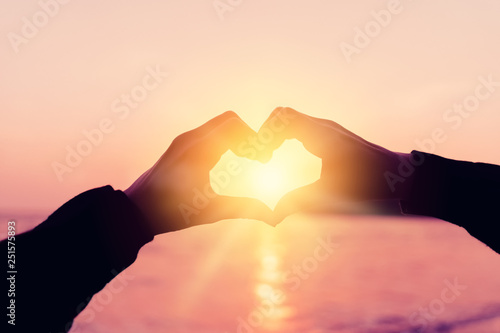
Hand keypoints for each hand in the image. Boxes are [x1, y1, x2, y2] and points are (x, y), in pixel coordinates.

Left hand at [125, 111, 272, 234]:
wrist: (136, 210)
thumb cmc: (172, 211)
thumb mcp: (211, 212)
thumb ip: (244, 209)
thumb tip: (273, 217)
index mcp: (199, 150)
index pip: (235, 126)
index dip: (254, 140)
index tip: (261, 161)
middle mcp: (191, 138)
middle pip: (230, 119)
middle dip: (247, 135)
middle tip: (255, 158)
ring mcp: (184, 140)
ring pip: (219, 124)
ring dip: (236, 136)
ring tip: (244, 158)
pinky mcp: (180, 145)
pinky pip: (209, 132)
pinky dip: (223, 139)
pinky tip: (227, 160)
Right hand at [258, 107, 413, 223]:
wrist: (398, 175)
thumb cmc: (368, 186)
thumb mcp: (333, 197)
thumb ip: (301, 202)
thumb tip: (272, 216)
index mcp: (323, 137)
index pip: (284, 118)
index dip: (266, 135)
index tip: (263, 159)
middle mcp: (324, 127)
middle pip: (283, 115)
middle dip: (267, 133)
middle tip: (263, 158)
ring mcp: (326, 128)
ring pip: (290, 118)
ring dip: (275, 134)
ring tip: (269, 157)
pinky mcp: (327, 134)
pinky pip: (298, 126)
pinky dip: (284, 136)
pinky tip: (282, 156)